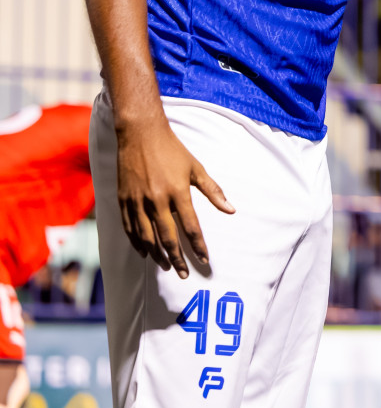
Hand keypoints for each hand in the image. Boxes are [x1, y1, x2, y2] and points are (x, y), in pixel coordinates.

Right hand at [114, 117, 234, 276]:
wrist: (140, 134)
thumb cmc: (172, 150)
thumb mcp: (196, 168)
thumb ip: (213, 191)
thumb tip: (231, 210)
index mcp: (177, 192)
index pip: (191, 227)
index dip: (198, 246)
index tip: (205, 260)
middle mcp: (156, 200)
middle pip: (167, 237)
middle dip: (177, 258)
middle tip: (184, 273)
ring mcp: (137, 201)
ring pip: (146, 236)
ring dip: (157, 254)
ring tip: (167, 266)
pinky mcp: (122, 200)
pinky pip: (129, 227)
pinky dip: (137, 242)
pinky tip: (144, 251)